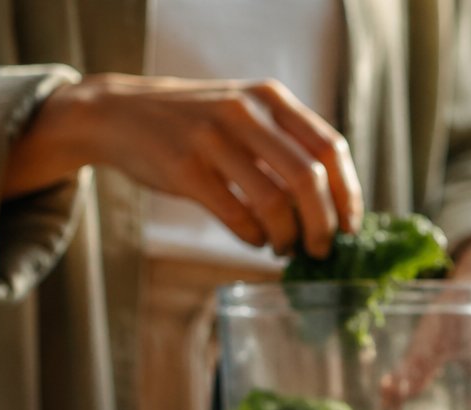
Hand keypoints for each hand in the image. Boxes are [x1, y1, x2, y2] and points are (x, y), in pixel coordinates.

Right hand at [4, 74, 361, 256]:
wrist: (120, 114)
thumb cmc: (196, 124)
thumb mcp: (245, 112)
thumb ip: (285, 144)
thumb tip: (334, 206)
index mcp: (270, 97)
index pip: (330, 147)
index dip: (348, 194)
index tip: (351, 227)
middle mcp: (244, 112)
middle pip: (308, 178)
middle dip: (322, 224)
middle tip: (320, 250)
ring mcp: (212, 139)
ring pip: (274, 202)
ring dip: (287, 237)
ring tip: (284, 248)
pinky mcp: (184, 168)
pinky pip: (236, 215)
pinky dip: (253, 238)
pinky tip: (255, 241)